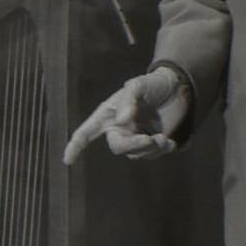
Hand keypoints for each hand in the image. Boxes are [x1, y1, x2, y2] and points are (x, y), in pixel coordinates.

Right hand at [65, 66, 188, 163]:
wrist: (178, 88)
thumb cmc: (152, 84)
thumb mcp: (139, 85)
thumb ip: (128, 100)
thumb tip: (122, 121)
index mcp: (108, 115)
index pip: (86, 132)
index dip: (76, 146)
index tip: (67, 161)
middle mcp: (119, 128)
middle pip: (117, 146)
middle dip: (132, 145)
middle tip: (149, 138)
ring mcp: (135, 137)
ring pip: (137, 153)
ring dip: (151, 147)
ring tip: (163, 137)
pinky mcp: (152, 144)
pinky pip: (152, 155)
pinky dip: (161, 151)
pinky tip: (170, 142)